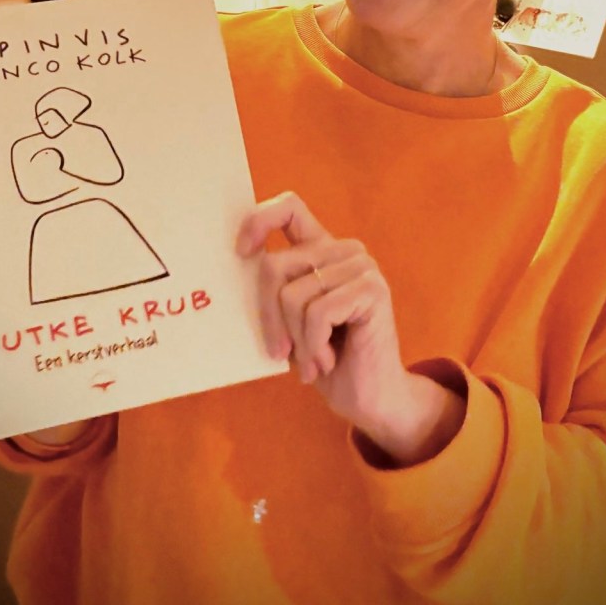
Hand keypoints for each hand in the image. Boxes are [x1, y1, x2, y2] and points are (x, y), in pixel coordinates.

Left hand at [237, 192, 464, 464]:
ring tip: (311, 361)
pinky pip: (318, 313)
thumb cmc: (324, 358)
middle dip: (267, 316)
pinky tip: (327, 362)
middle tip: (278, 351)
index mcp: (322, 249)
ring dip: (296, 340)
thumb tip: (233, 269)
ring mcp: (361, 267)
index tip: (241, 254)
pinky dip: (313, 346)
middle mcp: (344, 250)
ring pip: (294, 295)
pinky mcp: (372, 289)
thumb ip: (274, 291)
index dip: (258, 221)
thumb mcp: (290, 320)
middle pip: (275, 266)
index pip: (289, 207)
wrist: (371, 397)